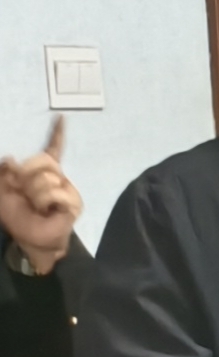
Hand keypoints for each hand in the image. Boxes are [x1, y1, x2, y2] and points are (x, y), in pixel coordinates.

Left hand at [0, 118, 80, 274]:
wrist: (31, 240)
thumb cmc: (18, 216)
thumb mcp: (2, 191)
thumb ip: (4, 173)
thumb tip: (10, 158)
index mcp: (42, 172)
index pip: (51, 149)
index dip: (56, 133)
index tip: (60, 116)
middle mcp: (57, 176)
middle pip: (42, 160)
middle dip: (26, 175)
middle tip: (23, 192)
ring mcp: (67, 188)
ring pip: (45, 178)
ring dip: (32, 194)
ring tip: (36, 206)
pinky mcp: (74, 201)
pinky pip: (54, 193)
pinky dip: (44, 202)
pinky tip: (46, 211)